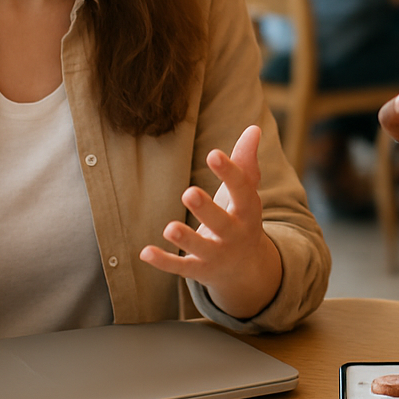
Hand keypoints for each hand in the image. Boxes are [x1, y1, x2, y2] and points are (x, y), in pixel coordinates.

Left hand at [140, 125, 282, 319]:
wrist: (246, 270)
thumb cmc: (240, 218)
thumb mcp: (246, 193)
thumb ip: (246, 162)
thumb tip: (253, 128)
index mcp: (248, 211)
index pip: (242, 191)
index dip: (229, 173)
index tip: (213, 153)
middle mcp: (235, 235)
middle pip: (222, 223)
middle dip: (206, 209)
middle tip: (188, 192)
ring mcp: (217, 255)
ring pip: (200, 248)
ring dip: (185, 239)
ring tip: (169, 228)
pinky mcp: (199, 270)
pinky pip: (181, 267)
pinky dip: (163, 262)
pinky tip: (145, 252)